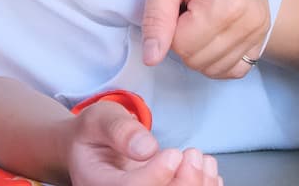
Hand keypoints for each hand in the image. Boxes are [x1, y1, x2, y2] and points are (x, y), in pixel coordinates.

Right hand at [66, 101, 220, 185]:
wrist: (91, 149)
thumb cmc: (95, 133)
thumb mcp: (99, 119)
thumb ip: (119, 130)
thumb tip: (147, 148)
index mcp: (97, 182)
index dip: (157, 175)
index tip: (174, 152)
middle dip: (186, 183)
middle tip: (194, 154)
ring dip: (198, 185)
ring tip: (201, 159)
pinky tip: (207, 173)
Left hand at [140, 0, 268, 77]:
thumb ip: (157, 20)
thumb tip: (151, 59)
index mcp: (227, 7)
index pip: (182, 48)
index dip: (167, 28)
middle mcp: (252, 22)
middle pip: (200, 61)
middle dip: (181, 38)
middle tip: (184, 4)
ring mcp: (262, 27)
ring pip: (217, 67)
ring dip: (198, 46)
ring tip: (197, 11)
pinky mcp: (264, 29)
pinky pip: (238, 65)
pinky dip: (218, 56)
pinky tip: (208, 30)